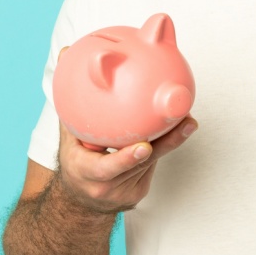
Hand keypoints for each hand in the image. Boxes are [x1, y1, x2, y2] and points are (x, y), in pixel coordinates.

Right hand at [52, 48, 198, 213]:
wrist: (77, 202)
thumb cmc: (74, 160)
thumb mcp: (67, 135)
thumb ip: (70, 97)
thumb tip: (67, 52)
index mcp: (85, 173)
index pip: (107, 168)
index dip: (126, 159)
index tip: (143, 147)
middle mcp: (106, 188)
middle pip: (141, 163)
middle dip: (166, 142)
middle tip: (185, 121)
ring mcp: (124, 194)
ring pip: (152, 163)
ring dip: (171, 141)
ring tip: (188, 120)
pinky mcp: (137, 195)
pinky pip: (152, 167)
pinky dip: (160, 148)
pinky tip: (176, 130)